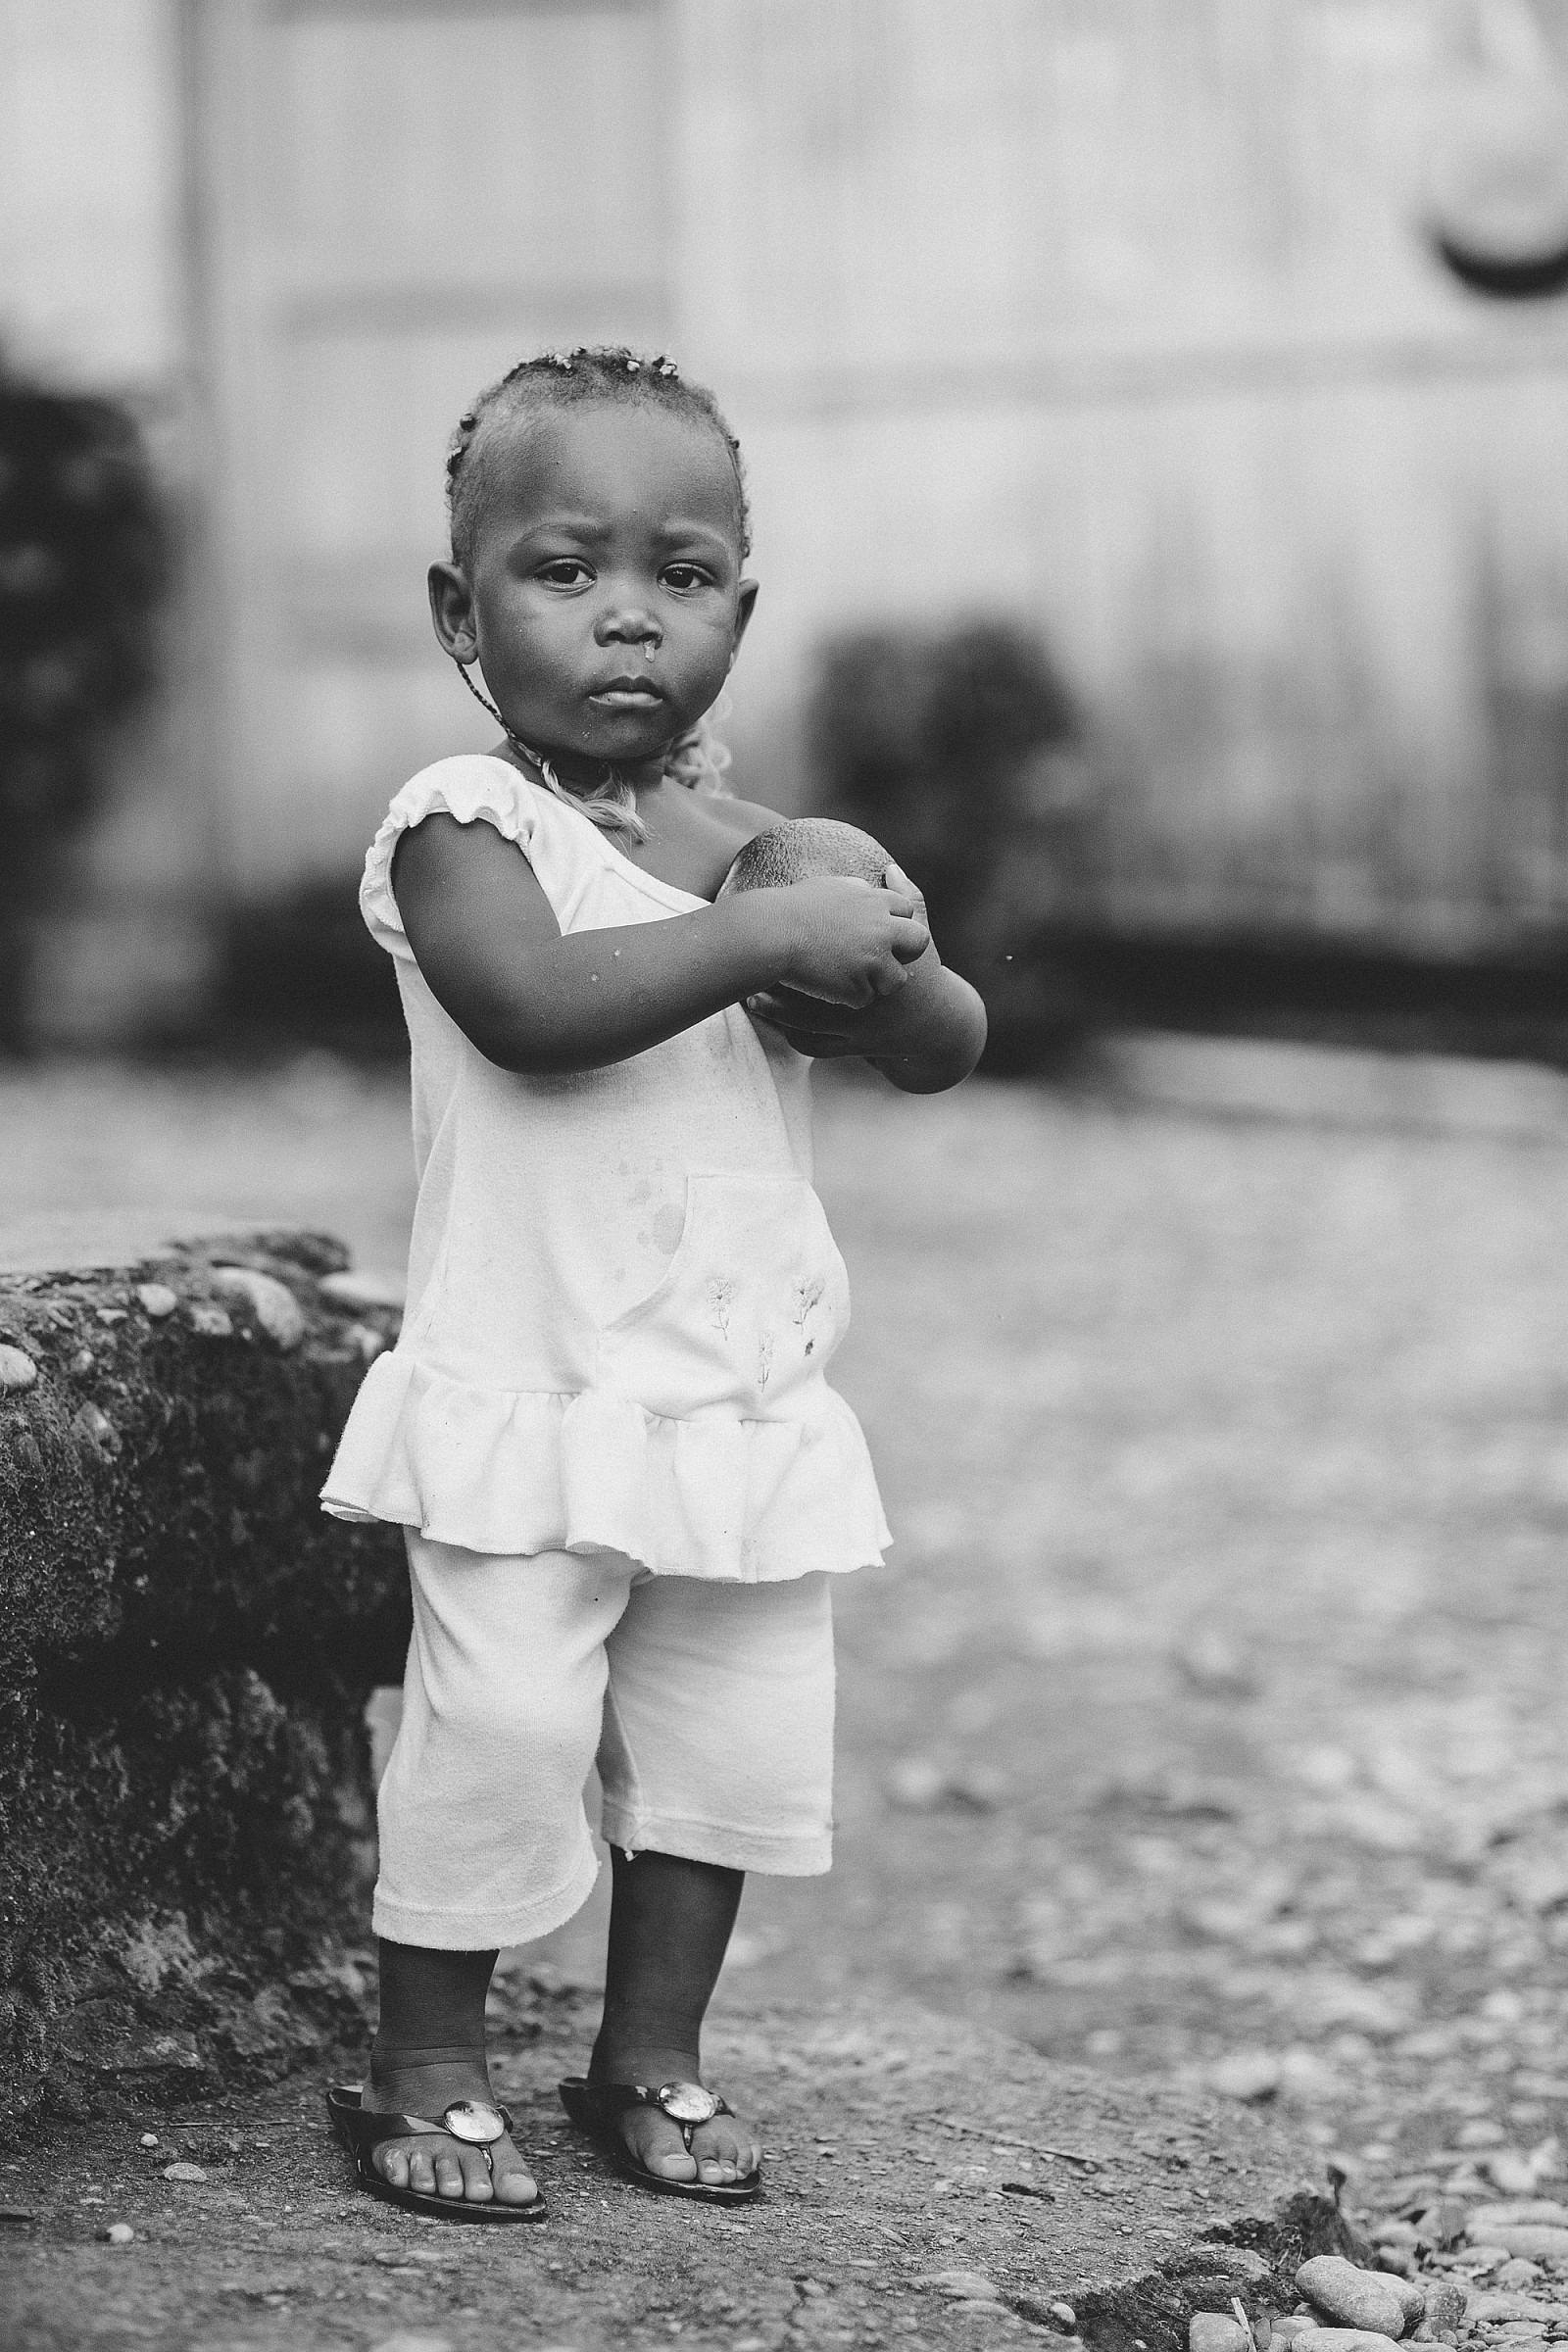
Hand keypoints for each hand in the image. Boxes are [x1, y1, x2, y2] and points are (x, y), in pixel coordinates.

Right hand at [769, 876, 929, 1008]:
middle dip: (905, 953)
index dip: (897, 923)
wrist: (769, 933)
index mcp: (876, 902)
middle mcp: (882, 930)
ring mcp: (872, 962)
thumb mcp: (828, 887)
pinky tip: (828, 989)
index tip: (883, 933)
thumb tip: (870, 887)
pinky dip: (847, 998)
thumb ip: (856, 889)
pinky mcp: (857, 989)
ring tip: (854, 980)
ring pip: (895, 980)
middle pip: (918, 943)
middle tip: (884, 960)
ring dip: (879, 981)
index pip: (907, 911)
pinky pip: (863, 999)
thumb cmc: (790, 907)